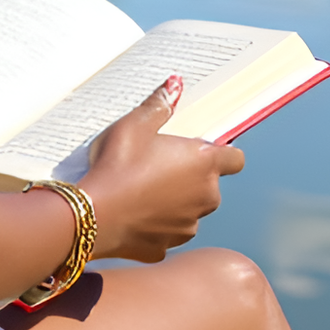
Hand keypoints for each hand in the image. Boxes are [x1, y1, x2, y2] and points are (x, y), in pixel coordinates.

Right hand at [79, 81, 243, 261]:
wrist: (93, 216)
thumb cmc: (117, 166)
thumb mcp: (134, 125)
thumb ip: (159, 105)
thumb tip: (175, 84)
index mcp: (203, 164)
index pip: (235, 158)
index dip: (220, 153)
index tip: (197, 151)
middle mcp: (206, 196)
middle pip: (209, 185)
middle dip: (190, 177)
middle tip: (156, 166)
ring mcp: (188, 225)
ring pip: (189, 210)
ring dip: (174, 202)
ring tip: (141, 191)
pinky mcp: (167, 246)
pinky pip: (166, 231)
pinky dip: (156, 224)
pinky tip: (132, 214)